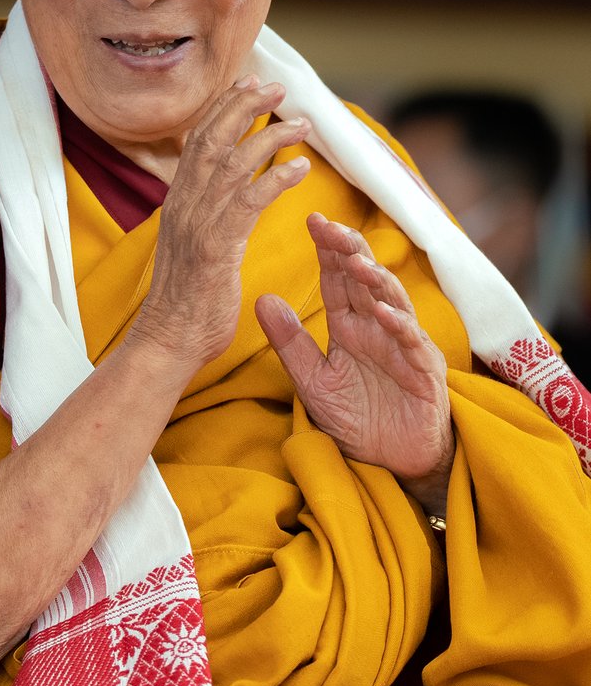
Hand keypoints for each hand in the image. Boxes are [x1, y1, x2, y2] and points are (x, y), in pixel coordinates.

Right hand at [134, 77, 310, 376]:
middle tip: (275, 87)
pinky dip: (275, 180)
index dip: (223, 108)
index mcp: (178, 201)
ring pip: (233, 163)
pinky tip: (300, 169)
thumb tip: (220, 194)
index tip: (248, 84)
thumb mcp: (190, 245)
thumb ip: (203, 214)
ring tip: (302, 123)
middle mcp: (184, 203)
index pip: (198, 140)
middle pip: (213, 139)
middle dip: (244, 106)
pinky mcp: (216, 247)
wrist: (168, 340)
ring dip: (270, 137)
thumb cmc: (186, 300)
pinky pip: (249, 202)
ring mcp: (198, 223)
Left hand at [255, 213, 453, 515]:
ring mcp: (403, 346)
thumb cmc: (356, 419)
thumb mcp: (312, 381)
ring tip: (356, 261)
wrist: (393, 465)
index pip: (337, 278)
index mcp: (349, 326)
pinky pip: (412, 343)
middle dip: (349, 250)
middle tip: (330, 226)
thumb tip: (261, 299)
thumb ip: (289, 343)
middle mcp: (376, 328)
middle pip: (364, 278)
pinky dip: (398, 326)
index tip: (311, 219)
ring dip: (375, 280)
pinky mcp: (424, 372)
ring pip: (392, 301)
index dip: (327, 249)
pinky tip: (381, 313)